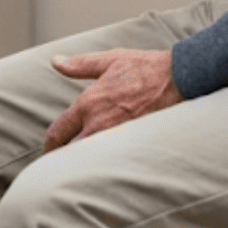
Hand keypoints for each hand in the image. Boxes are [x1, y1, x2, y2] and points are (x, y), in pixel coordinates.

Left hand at [42, 49, 182, 151]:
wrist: (178, 78)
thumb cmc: (144, 67)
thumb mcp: (108, 60)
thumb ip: (79, 64)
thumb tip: (56, 62)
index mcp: (88, 104)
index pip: (58, 133)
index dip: (50, 145)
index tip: (49, 150)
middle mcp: (99, 123)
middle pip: (70, 152)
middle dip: (62, 159)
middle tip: (59, 164)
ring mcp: (117, 136)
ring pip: (90, 159)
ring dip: (82, 163)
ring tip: (79, 168)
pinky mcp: (134, 143)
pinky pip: (113, 159)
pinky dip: (105, 163)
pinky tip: (106, 165)